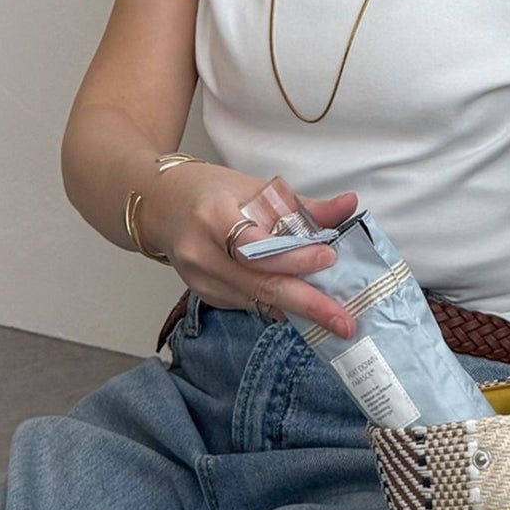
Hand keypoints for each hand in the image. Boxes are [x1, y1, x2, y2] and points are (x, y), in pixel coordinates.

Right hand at [138, 164, 359, 339]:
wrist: (160, 206)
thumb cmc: (209, 193)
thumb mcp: (255, 188)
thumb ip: (305, 206)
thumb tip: (349, 205)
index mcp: (213, 218)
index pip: (257, 245)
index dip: (293, 256)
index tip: (329, 258)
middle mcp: (202, 254)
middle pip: (260, 284)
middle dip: (308, 305)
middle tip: (344, 321)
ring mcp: (201, 280)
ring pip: (258, 301)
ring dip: (300, 310)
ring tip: (336, 319)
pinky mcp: (206, 295)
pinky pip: (251, 304)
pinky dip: (280, 306)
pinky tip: (305, 308)